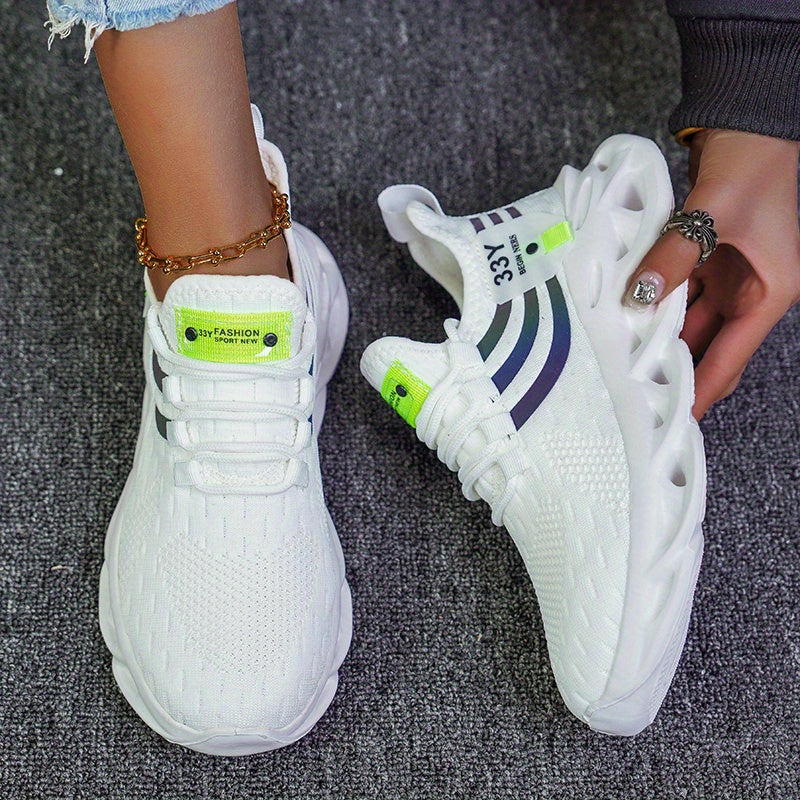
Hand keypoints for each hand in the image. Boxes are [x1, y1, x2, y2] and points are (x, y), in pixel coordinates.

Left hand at [624, 129, 799, 419]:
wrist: (753, 119)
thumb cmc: (757, 161)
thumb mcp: (716, 213)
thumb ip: (675, 256)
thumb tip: (641, 296)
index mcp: (771, 291)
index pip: (731, 358)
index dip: (705, 390)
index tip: (679, 418)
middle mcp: (751, 289)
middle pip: (710, 345)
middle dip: (680, 369)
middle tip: (642, 394)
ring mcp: (728, 273)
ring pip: (690, 319)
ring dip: (662, 334)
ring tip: (627, 360)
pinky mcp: (707, 256)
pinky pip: (679, 289)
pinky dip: (656, 301)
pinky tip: (629, 313)